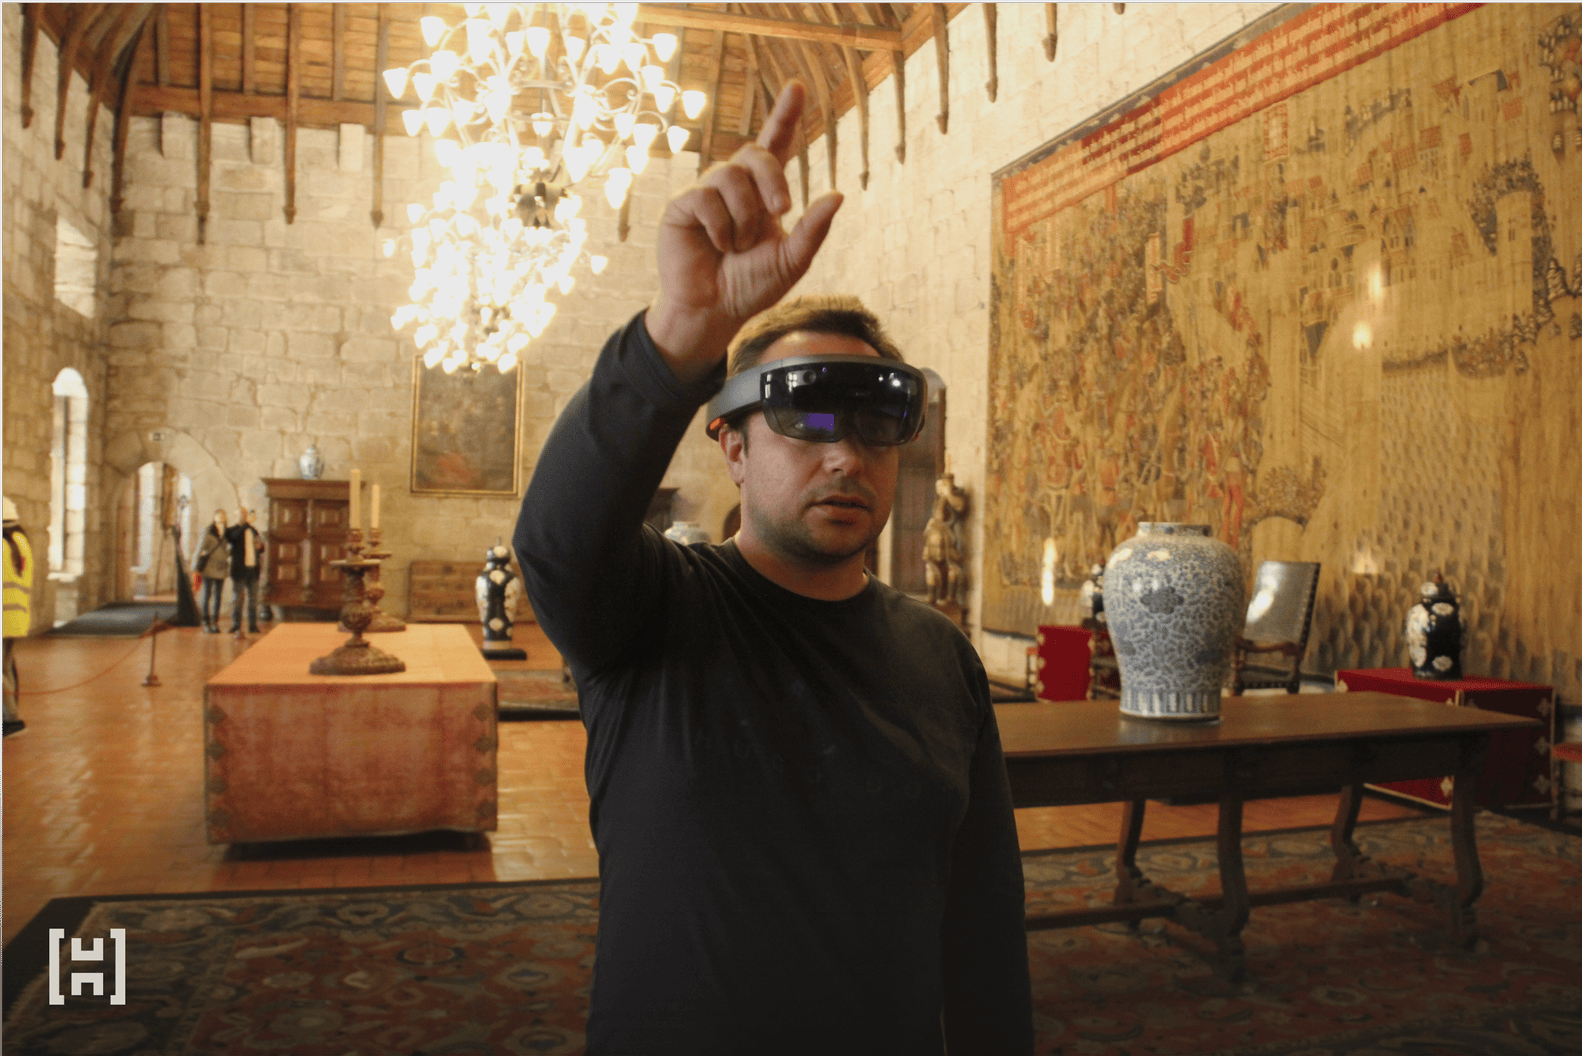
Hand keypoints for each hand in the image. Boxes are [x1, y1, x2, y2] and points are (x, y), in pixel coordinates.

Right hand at [647, 82, 843, 380]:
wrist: (714, 311)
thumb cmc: (751, 286)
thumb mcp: (791, 260)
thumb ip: (813, 230)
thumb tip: (838, 194)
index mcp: (763, 191)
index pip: (776, 144)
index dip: (785, 115)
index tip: (797, 87)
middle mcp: (734, 184)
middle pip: (756, 153)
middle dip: (773, 180)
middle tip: (781, 213)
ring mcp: (707, 192)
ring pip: (732, 177)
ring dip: (745, 217)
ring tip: (738, 247)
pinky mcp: (683, 205)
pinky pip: (706, 198)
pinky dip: (720, 227)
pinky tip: (717, 246)